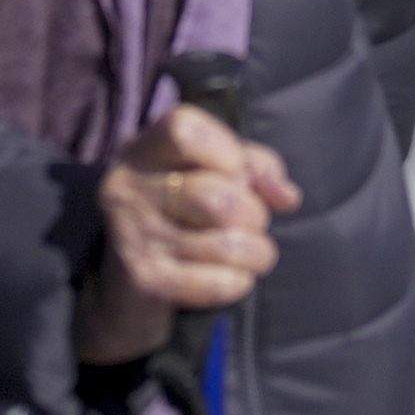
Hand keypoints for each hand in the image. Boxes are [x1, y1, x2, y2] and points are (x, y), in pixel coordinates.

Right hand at [78, 101, 297, 364]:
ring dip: (256, 252)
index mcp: (144, 148)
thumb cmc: (182, 211)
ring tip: (253, 252)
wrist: (127, 278)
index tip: (238, 174)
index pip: (186, 131)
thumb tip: (287, 196)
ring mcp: (133, 235)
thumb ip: (253, 168)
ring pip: (224, 244)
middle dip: (253, 214)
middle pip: (215, 197)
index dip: (229, 152)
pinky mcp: (144, 279)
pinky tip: (235, 277)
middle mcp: (129, 186)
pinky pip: (216, 283)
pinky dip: (240, 282)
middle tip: (251, 223)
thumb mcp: (212, 171)